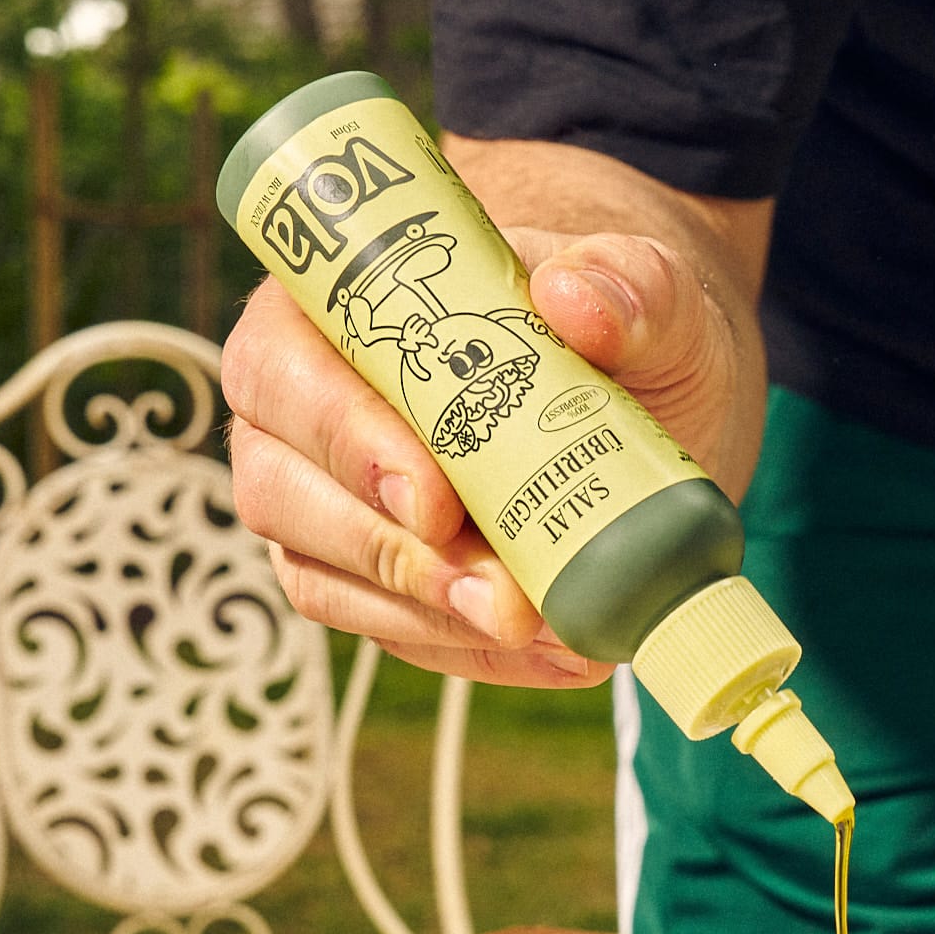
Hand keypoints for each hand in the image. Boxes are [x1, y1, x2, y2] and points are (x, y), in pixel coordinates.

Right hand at [222, 224, 763, 688]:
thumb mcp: (650, 289)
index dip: (348, 440)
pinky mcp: (376, 582)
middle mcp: (301, 411)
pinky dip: (474, 652)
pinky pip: (395, 633)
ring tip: (545, 631)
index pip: (288, 371)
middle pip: (283, 493)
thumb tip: (578, 300)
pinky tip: (559, 652)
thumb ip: (627, 280)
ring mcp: (327, 505)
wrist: (651, 389)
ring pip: (327, 580)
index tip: (437, 500)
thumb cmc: (620, 322)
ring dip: (433, 617)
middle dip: (393, 557)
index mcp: (331, 307)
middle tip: (504, 599)